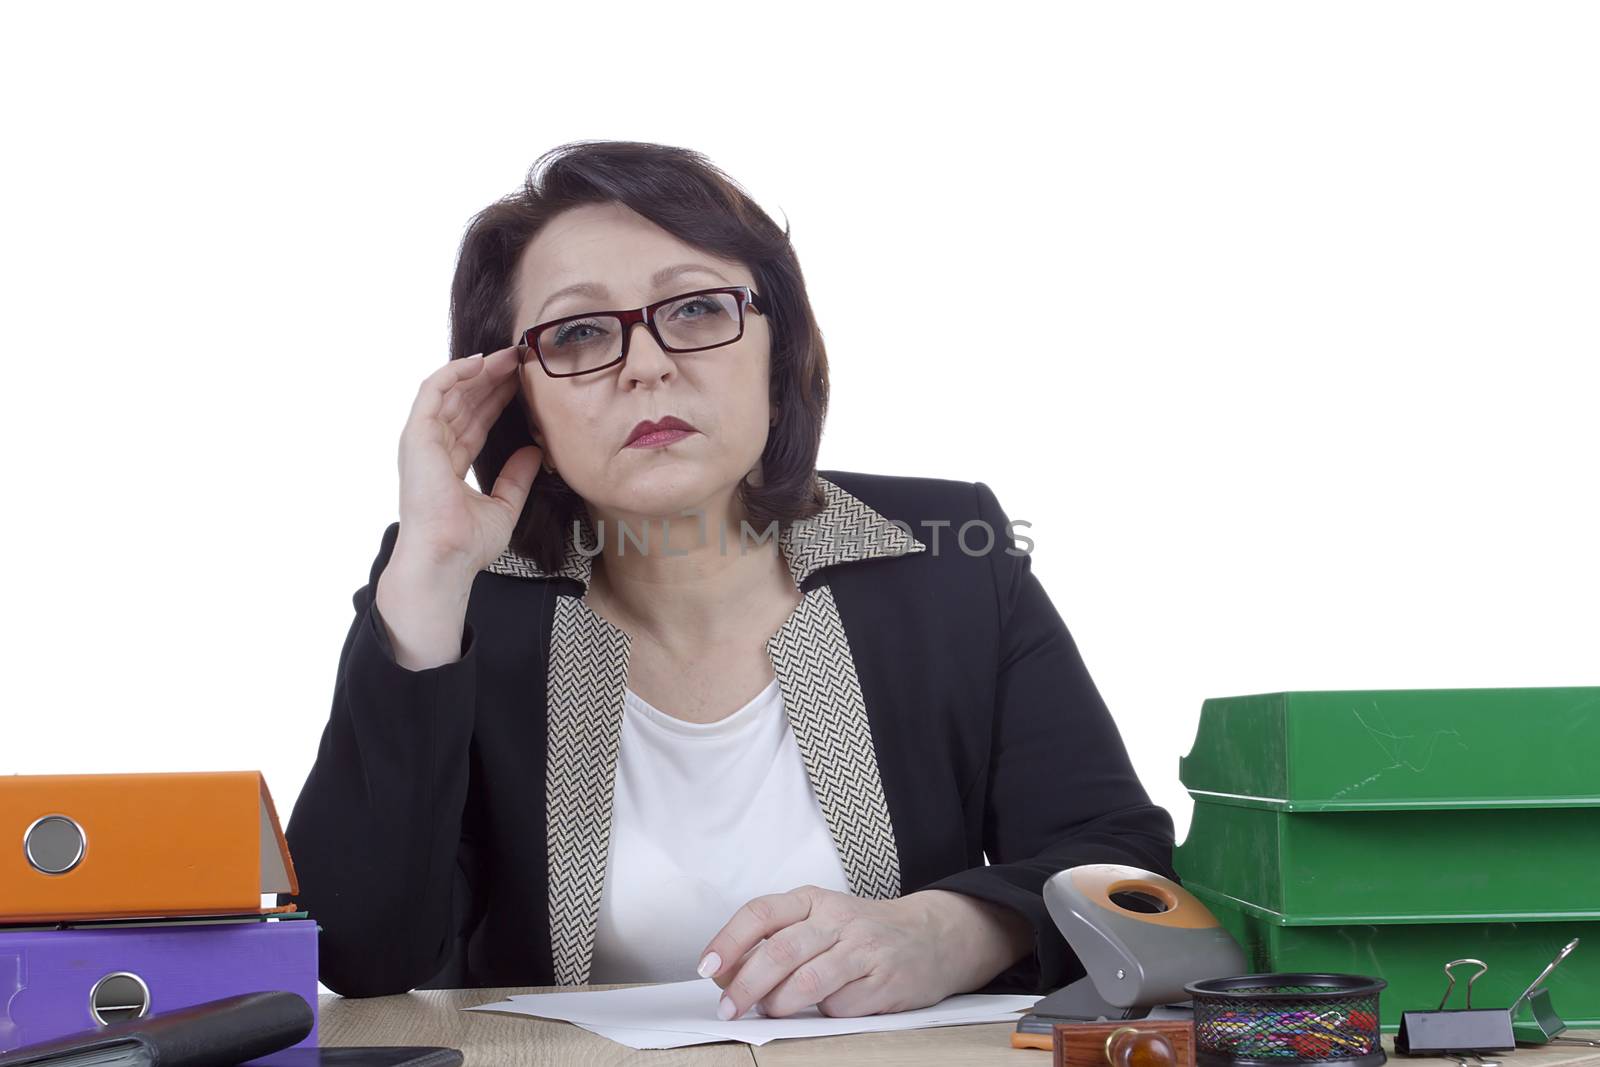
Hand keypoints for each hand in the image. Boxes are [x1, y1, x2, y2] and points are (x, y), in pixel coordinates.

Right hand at [393, 344, 541, 578]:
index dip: (498, 400)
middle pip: (465, 402)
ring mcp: (422, 440)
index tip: (523, 383)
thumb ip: (516, 477)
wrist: (446, 558)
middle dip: (492, 379)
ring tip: (508, 356)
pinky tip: (480, 362)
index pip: (476, 422)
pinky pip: (433, 391)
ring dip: (479, 371)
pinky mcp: (417, 435)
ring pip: (452, 392)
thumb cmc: (466, 543)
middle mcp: (434, 448)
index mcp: (449, 464)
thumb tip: (534, 451)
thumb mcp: (503, 506)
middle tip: (520, 360)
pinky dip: (454, 372)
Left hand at [695, 885, 1034, 1020]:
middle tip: (729, 1009)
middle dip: (746, 986)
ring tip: (774, 1012)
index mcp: (813, 899)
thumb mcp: (818, 923)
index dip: (730, 941)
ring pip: (807, 983)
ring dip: (781, 1005)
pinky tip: (830, 1007)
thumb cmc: (861, 934)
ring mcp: (863, 949)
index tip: (708, 968)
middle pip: (780, 952)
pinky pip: (840, 1007)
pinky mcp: (884, 981)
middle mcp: (837, 918)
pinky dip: (825, 1014)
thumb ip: (775, 943)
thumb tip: (726, 977)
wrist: (933, 936)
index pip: (761, 913)